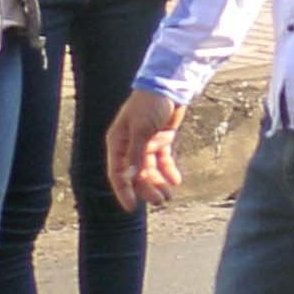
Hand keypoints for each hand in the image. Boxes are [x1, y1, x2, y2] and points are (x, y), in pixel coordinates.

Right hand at [107, 86, 180, 209]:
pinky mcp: (161, 139)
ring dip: (158, 182)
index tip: (131, 207)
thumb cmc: (150, 104)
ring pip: (150, 168)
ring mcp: (145, 143)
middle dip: (146, 188)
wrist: (169, 85)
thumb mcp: (141, 129)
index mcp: (117, 143)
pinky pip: (163, 159)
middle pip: (135, 173)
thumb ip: (136, 153)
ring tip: (169, 195)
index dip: (124, 191)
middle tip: (160, 202)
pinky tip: (176, 180)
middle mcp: (129, 145)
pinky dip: (168, 170)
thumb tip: (130, 175)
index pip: (118, 173)